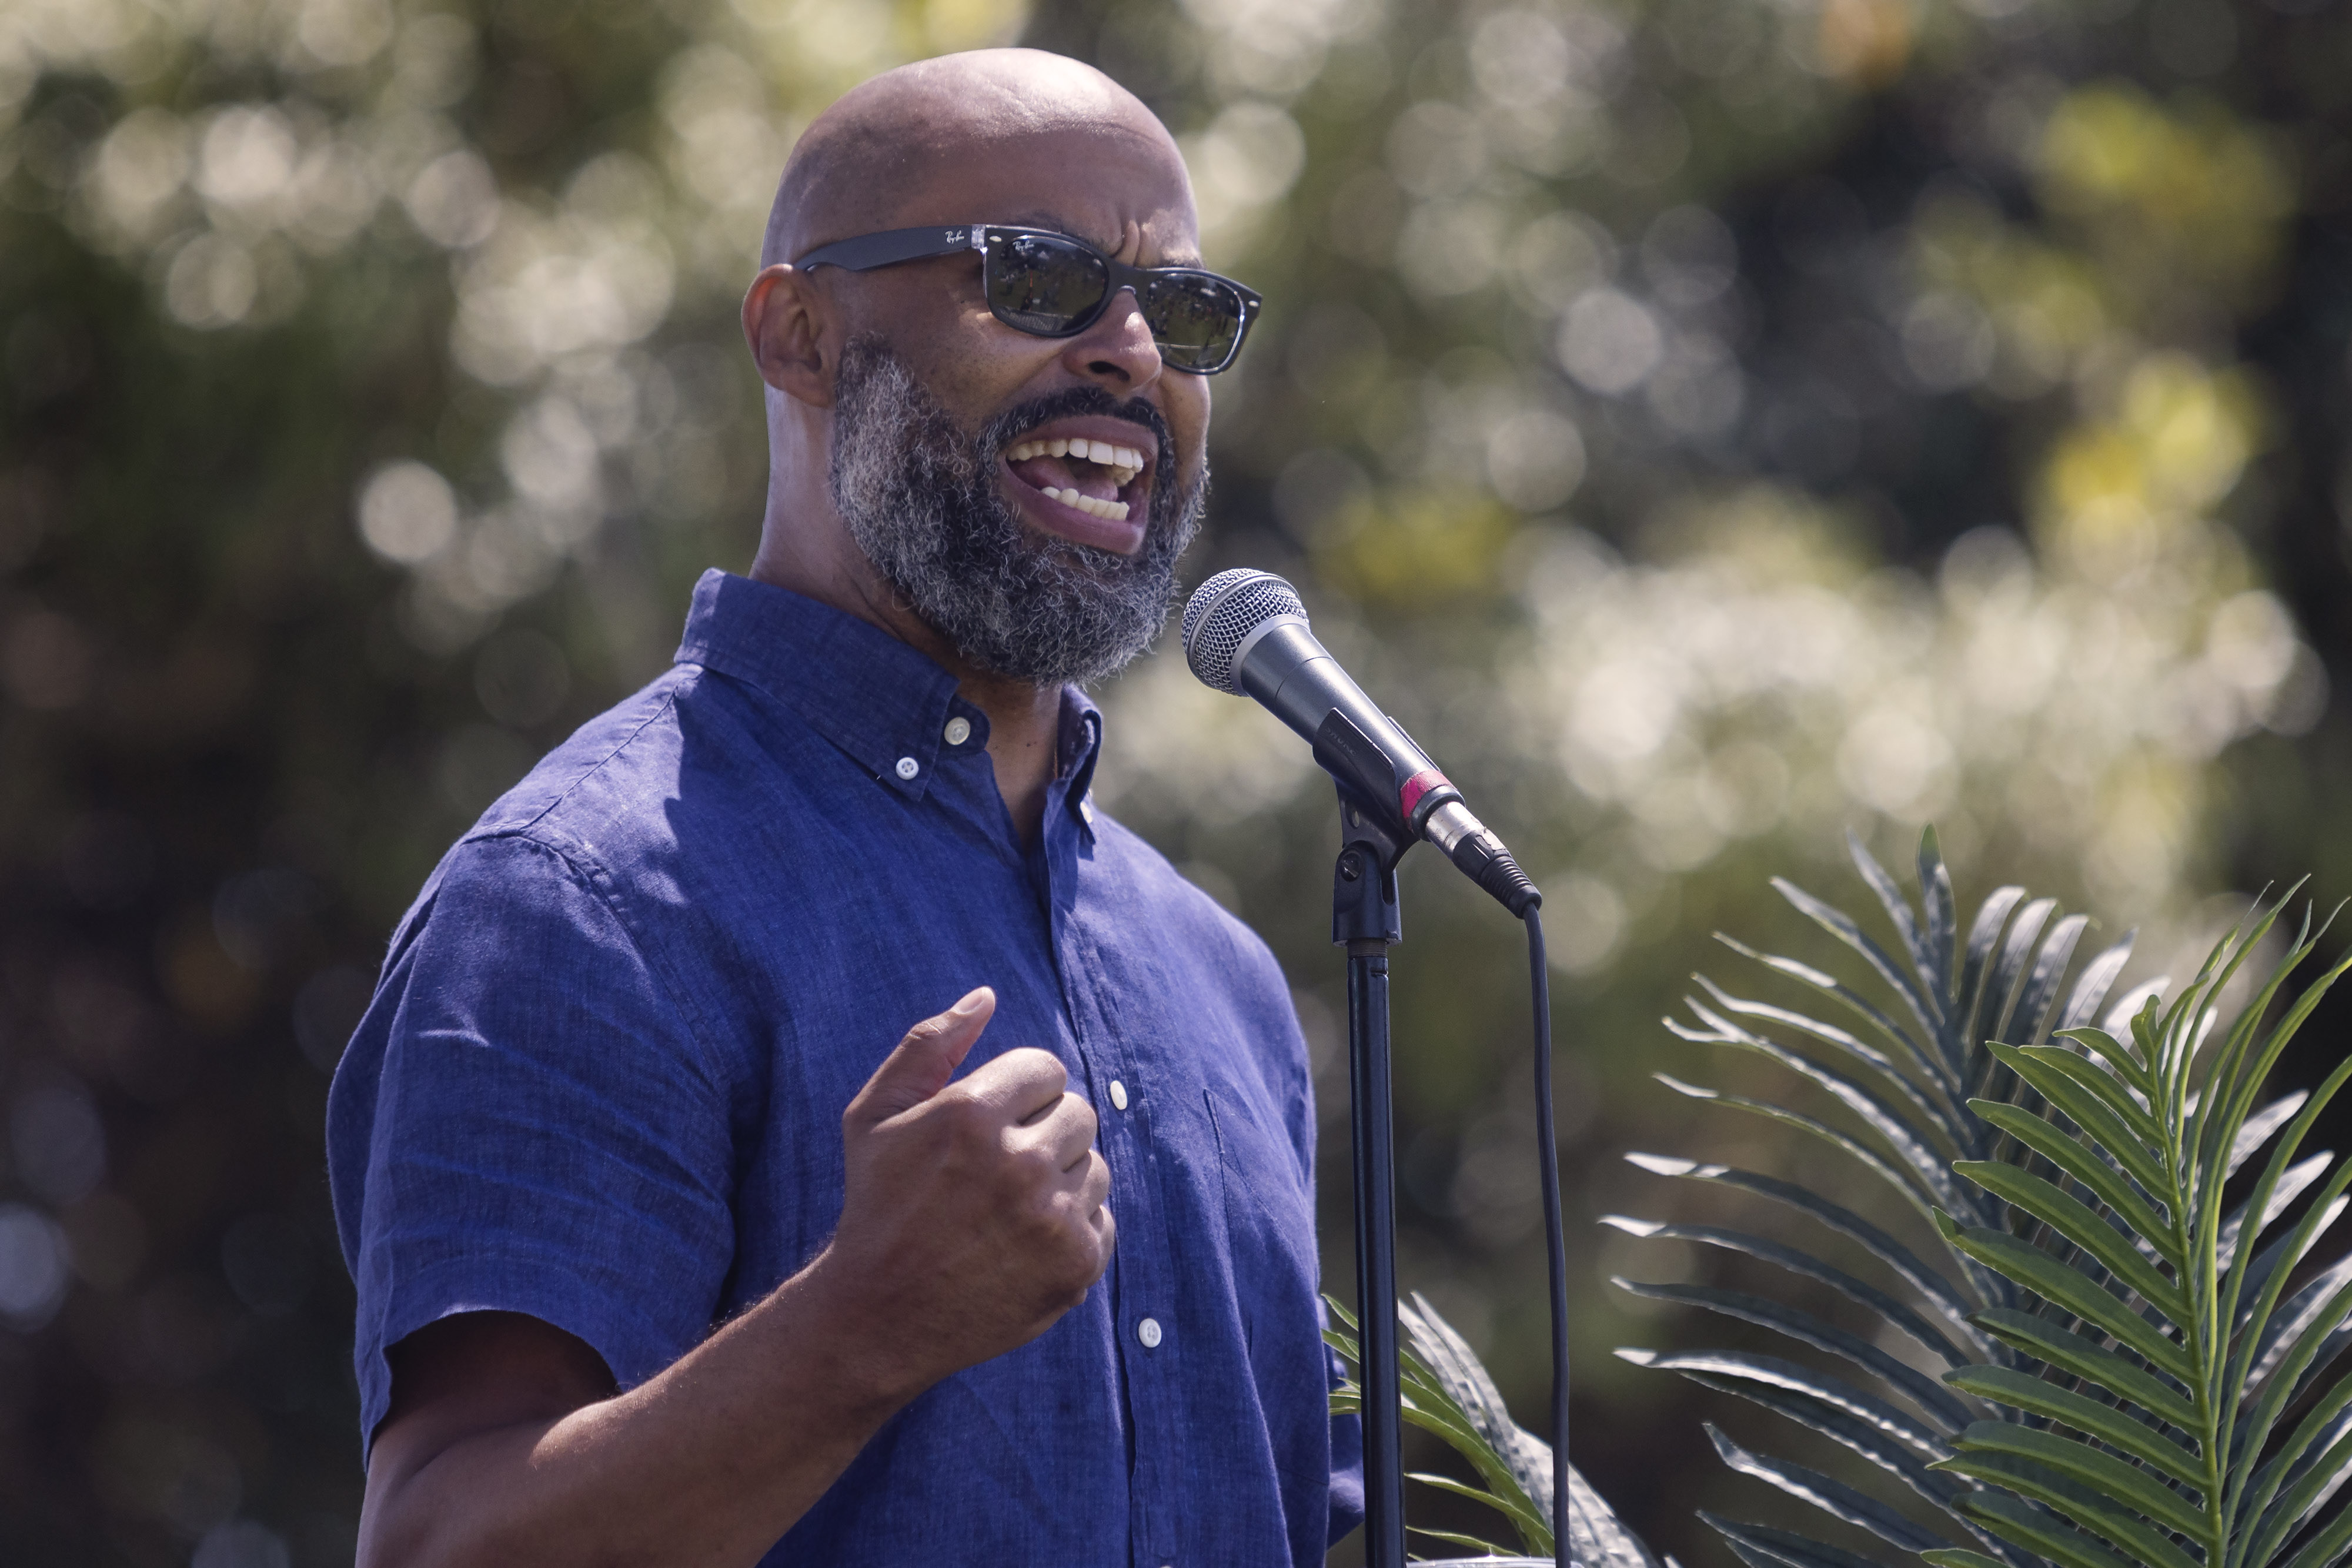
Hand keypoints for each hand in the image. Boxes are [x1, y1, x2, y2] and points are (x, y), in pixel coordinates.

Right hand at [814, 987, 1114, 1397]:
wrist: (878, 1317)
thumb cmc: (877, 1206)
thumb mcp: (876, 1116)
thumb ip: (928, 1045)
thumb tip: (986, 996)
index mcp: (972, 1113)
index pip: (1046, 1069)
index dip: (1017, 1094)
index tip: (988, 1127)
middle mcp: (1019, 1162)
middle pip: (1078, 1113)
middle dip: (1041, 1133)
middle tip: (995, 1172)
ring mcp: (1052, 1216)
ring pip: (1094, 1165)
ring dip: (1059, 1180)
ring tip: (1005, 1211)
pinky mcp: (1076, 1263)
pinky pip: (1102, 1217)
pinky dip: (1070, 1227)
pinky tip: (1020, 1246)